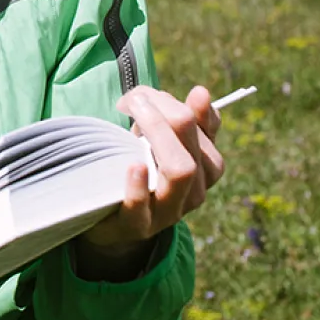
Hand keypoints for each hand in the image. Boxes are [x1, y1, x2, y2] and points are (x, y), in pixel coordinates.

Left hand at [77, 85, 226, 274]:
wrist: (111, 219)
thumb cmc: (137, 170)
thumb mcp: (156, 142)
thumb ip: (176, 119)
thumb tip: (202, 93)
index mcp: (204, 167)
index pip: (208, 129)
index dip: (186, 105)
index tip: (155, 93)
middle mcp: (195, 192)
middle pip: (195, 147)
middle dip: (166, 114)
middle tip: (135, 100)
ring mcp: (169, 212)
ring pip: (181, 171)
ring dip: (159, 137)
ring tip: (134, 118)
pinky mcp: (138, 226)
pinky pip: (143, 207)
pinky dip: (140, 185)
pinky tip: (134, 165)